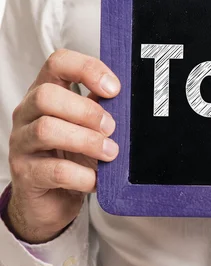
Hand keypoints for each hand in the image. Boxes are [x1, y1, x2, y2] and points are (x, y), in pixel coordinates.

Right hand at [5, 49, 120, 243]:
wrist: (52, 202)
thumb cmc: (74, 158)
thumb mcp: (90, 127)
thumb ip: (104, 109)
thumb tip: (134, 99)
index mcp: (46, 94)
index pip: (58, 63)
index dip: (87, 69)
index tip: (114, 89)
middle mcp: (28, 114)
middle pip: (47, 95)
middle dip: (86, 111)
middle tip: (111, 128)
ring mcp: (22, 144)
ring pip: (46, 130)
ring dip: (87, 141)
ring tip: (110, 153)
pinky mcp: (26, 175)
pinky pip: (54, 170)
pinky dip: (83, 175)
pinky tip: (97, 179)